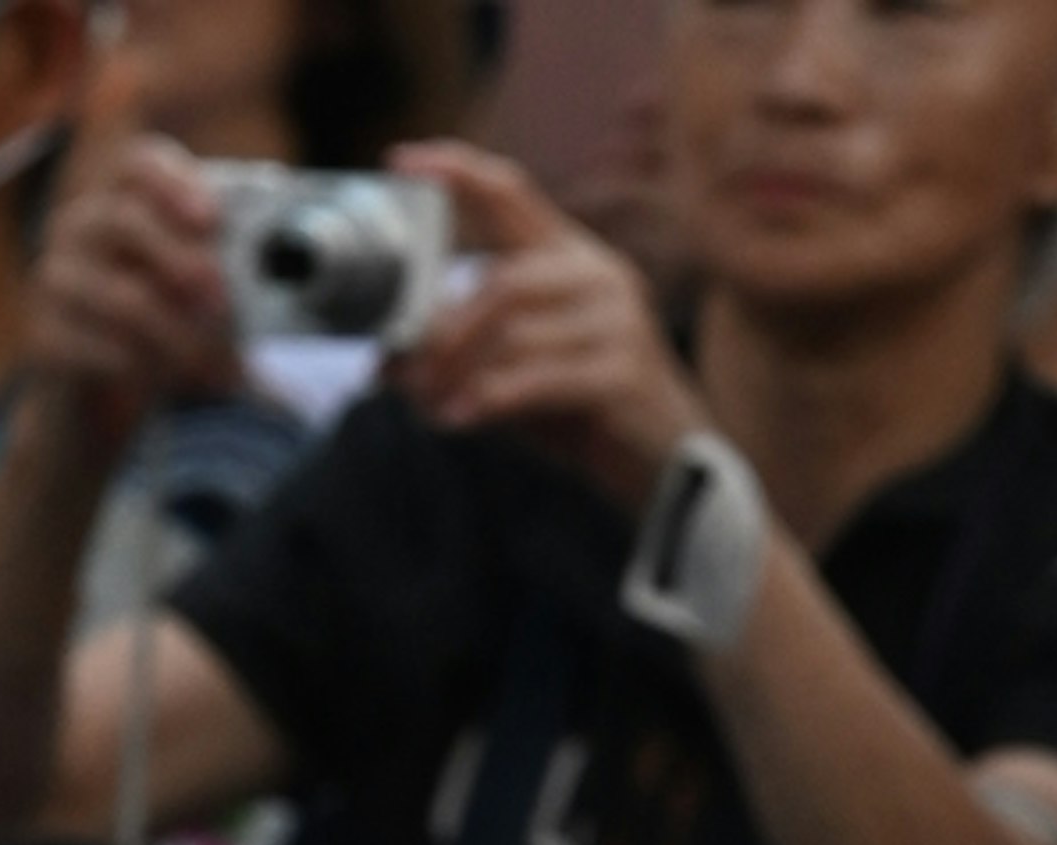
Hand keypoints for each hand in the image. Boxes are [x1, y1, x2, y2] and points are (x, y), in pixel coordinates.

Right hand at [17, 121, 237, 434]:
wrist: (96, 403)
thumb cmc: (158, 335)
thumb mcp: (195, 300)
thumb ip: (218, 275)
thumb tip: (245, 275)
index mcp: (118, 203)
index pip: (136, 164)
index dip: (173, 182)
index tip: (211, 220)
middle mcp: (78, 229)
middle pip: (121, 218)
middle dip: (179, 257)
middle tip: (220, 298)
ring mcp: (54, 280)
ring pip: (119, 295)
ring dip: (174, 333)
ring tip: (207, 368)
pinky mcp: (42, 335)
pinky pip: (94, 348)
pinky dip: (137, 368)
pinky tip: (159, 382)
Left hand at [395, 142, 701, 514]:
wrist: (667, 470)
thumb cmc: (587, 414)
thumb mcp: (517, 372)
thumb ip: (466, 354)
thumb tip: (389, 363)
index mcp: (570, 255)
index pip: (510, 191)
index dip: (457, 171)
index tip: (401, 163)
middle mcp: (597, 273)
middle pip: (502, 280)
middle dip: (444, 331)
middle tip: (403, 373)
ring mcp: (617, 319)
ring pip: (515, 331)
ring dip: (460, 371)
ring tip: (432, 407)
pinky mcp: (623, 370)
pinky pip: (539, 377)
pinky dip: (491, 398)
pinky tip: (462, 418)